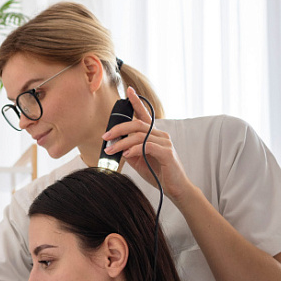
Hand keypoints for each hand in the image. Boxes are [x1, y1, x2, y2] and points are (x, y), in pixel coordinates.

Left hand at [102, 87, 193, 203]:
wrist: (174, 188)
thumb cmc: (157, 173)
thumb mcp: (139, 161)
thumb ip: (129, 151)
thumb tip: (115, 145)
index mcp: (153, 134)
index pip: (144, 114)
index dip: (136, 102)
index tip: (129, 91)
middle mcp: (160, 135)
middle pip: (137, 124)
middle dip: (119, 128)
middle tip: (106, 137)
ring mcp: (165, 142)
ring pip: (139, 136)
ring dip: (122, 143)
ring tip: (111, 151)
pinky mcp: (167, 153)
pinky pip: (148, 146)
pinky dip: (135, 149)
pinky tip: (127, 154)